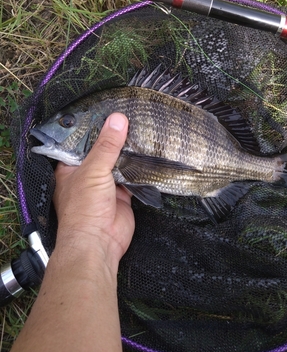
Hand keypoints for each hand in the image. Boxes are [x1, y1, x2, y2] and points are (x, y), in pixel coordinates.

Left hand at [53, 113, 134, 273]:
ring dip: (130, 151)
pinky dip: (141, 167)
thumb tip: (118, 119)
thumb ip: (107, 145)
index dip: (95, 126)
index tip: (110, 108)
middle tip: (132, 115)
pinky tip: (150, 152)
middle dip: (116, 137)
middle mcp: (88, 173)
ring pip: (120, 161)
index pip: (82, 140)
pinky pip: (133, 175)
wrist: (99, 242)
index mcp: (71, 166)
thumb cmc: (84, 208)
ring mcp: (107, 184)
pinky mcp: (124, 193)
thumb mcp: (94, 170)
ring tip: (144, 128)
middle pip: (104, 150)